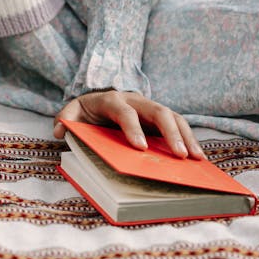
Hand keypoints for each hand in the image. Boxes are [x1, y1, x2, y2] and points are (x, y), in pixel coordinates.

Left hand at [53, 90, 205, 159]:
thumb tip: (60, 131)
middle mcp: (136, 100)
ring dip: (187, 137)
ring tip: (197, 159)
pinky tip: (198, 158)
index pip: (125, 112)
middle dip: (171, 134)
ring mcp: (151, 107)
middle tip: (180, 156)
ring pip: (174, 117)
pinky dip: (190, 139)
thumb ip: (65, 119)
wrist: (99, 99)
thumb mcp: (72, 113)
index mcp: (112, 99)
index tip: (141, 148)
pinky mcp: (161, 116)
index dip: (133, 129)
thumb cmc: (87, 111)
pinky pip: (179, 125)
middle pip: (159, 112)